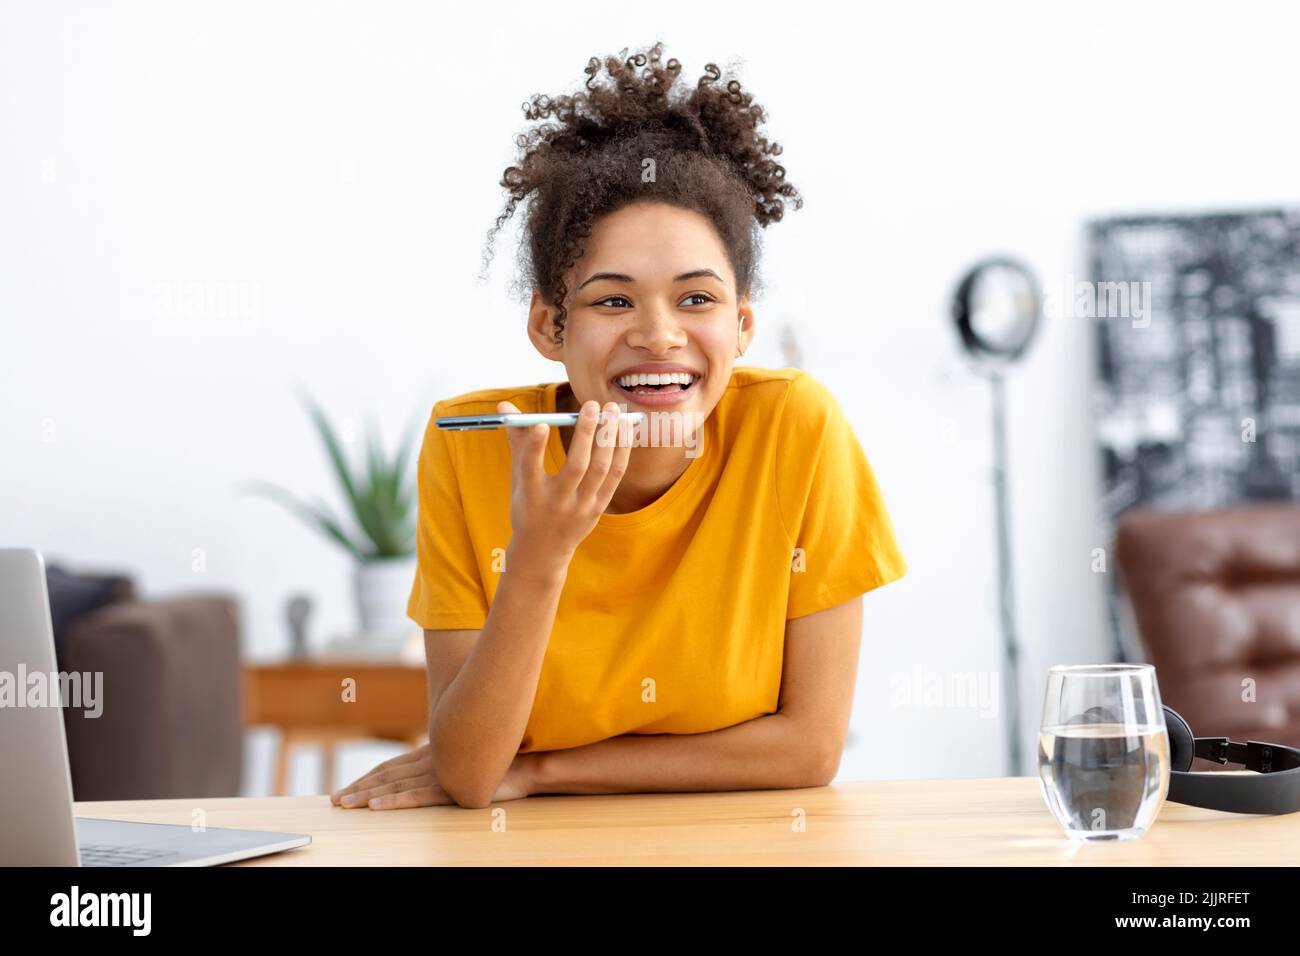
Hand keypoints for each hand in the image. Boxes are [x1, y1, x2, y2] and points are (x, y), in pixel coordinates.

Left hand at [330, 745, 538, 808]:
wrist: (528, 762)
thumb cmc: (502, 759)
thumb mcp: (470, 757)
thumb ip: (451, 758)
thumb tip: (442, 764)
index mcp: (433, 753)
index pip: (392, 766)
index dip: (369, 776)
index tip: (348, 787)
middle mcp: (430, 761)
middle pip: (386, 775)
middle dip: (358, 788)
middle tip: (333, 800)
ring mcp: (439, 775)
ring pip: (394, 785)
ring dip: (366, 796)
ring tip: (344, 805)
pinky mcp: (451, 788)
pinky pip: (417, 796)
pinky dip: (394, 800)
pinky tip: (377, 806)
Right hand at [498, 398, 632, 561]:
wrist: (542, 550)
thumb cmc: (528, 505)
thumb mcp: (517, 477)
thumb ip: (517, 439)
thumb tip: (505, 405)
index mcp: (530, 494)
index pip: (530, 468)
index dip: (535, 447)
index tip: (543, 424)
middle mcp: (557, 502)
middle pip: (575, 467)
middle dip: (585, 433)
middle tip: (592, 404)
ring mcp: (581, 507)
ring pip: (600, 469)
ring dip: (609, 437)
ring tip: (613, 410)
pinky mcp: (598, 507)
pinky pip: (614, 476)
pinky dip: (621, 451)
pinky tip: (624, 428)